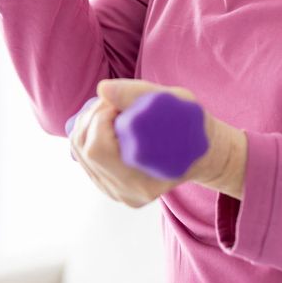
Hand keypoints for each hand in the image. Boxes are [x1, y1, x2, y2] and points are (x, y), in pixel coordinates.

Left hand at [69, 78, 233, 207]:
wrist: (201, 154)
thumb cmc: (194, 126)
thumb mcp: (176, 102)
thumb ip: (138, 94)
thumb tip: (102, 89)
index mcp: (144, 182)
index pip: (98, 148)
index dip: (99, 118)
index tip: (117, 102)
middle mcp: (126, 193)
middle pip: (85, 150)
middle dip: (91, 117)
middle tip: (112, 102)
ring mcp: (116, 193)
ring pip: (79, 152)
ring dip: (87, 123)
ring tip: (110, 110)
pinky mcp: (109, 187)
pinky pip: (83, 158)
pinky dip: (88, 134)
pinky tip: (105, 123)